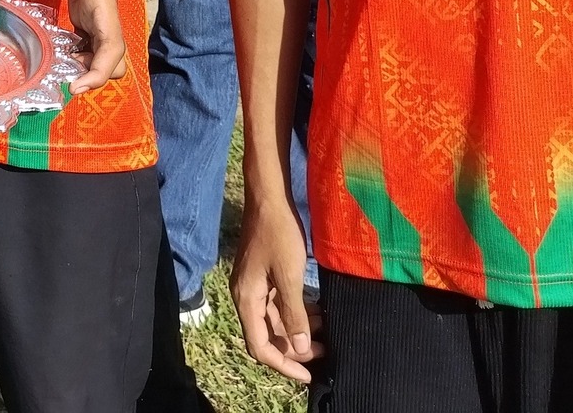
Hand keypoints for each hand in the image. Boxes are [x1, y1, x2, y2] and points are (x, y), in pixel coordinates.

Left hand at [3, 0, 124, 93]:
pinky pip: (90, 39)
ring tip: (58, 72)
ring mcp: (96, 7)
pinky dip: (81, 53)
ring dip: (88, 65)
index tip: (76, 84)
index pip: (112, 43)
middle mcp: (103, 5)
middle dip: (96, 74)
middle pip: (114, 55)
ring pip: (104, 50)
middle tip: (65, 83)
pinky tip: (59, 55)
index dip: (100, 70)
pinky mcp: (86, 4)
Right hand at [232, 196, 318, 382]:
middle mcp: (246, 297)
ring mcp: (255, 286)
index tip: (308, 374)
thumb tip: (299, 348)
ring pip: (275, 321)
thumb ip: (294, 314)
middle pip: (267, 336)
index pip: (260, 346)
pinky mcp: (264, 276)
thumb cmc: (278, 234)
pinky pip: (279, 304)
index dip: (283, 364)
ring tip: (326, 334)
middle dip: (294, 348)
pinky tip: (318, 312)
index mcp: (246, 300)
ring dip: (298, 330)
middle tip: (324, 353)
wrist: (269, 198)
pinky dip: (298, 312)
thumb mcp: (289, 276)